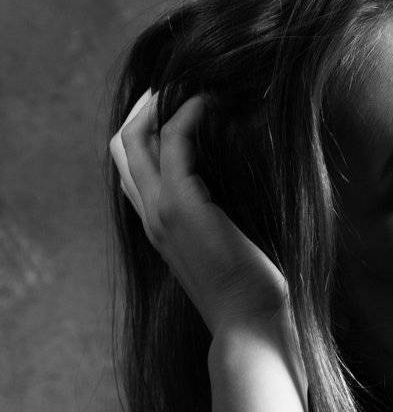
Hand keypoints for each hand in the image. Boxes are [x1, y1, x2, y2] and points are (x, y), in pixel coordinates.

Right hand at [109, 91, 293, 340]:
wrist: (249, 326)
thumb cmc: (251, 297)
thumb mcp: (231, 253)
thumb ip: (224, 223)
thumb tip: (247, 196)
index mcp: (160, 230)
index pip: (133, 171)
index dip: (145, 136)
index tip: (173, 110)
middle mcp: (152, 218)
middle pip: (123, 148)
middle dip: (143, 110)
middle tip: (173, 85)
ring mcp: (162, 211)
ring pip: (135, 139)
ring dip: (160, 105)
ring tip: (192, 85)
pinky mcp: (183, 204)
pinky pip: (175, 141)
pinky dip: (189, 114)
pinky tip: (212, 103)